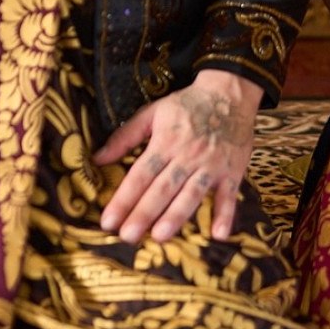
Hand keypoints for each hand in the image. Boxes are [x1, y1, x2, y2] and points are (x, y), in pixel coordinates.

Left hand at [94, 69, 260, 243]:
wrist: (230, 92)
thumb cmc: (188, 104)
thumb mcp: (153, 112)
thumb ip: (125, 136)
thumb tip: (97, 158)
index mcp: (166, 141)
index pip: (141, 174)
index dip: (124, 198)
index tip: (108, 221)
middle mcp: (187, 155)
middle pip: (163, 188)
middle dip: (144, 213)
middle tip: (127, 236)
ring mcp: (211, 164)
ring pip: (191, 193)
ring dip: (176, 215)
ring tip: (159, 236)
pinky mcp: (232, 171)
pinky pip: (229, 195)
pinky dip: (226, 214)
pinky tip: (218, 234)